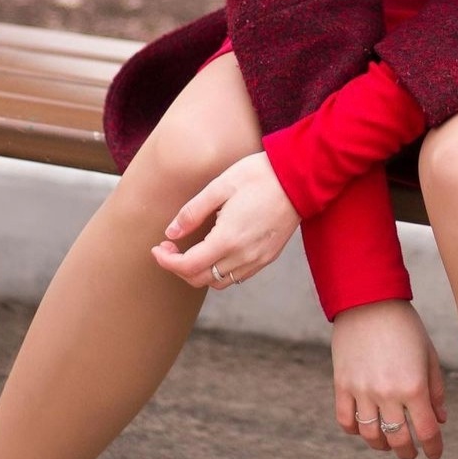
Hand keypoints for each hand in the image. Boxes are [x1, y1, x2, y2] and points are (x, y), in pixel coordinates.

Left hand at [151, 152, 299, 288]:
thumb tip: (170, 233)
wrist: (300, 177)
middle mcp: (243, 256)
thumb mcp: (220, 186)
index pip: (188, 266)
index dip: (167, 261)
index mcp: (228, 239)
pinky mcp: (269, 257)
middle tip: (170, 247)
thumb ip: (192, 212)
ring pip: (219, 282)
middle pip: (201, 279)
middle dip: (179, 268)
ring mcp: (258, 259)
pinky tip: (217, 250)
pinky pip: (238, 276)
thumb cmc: (259, 175)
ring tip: (192, 251)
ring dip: (200, 272)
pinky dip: (221, 271)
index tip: (157, 249)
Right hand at [332, 300, 446, 458]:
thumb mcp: (428, 354)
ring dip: (382, 445)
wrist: (369, 301)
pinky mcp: (342, 385)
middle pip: (398, 440)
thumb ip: (435, 390)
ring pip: (371, 436)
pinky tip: (365, 427)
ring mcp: (362, 391)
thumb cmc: (405, 326)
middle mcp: (387, 394)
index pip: (426, 431)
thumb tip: (440, 420)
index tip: (435, 454)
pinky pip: (346, 421)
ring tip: (388, 443)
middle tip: (412, 453)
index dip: (433, 448)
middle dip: (408, 452)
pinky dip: (356, 430)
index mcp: (414, 386)